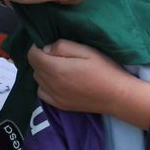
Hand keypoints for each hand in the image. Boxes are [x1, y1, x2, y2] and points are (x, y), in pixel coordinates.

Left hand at [28, 39, 149, 122]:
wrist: (117, 96)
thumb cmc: (104, 69)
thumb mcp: (86, 50)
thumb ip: (63, 47)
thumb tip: (46, 48)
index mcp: (56, 69)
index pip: (32, 55)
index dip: (37, 46)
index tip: (49, 44)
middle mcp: (51, 84)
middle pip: (34, 67)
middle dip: (41, 57)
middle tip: (58, 54)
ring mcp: (54, 97)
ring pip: (38, 79)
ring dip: (43, 71)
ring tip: (59, 67)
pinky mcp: (60, 105)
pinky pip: (42, 93)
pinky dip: (45, 85)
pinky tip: (58, 81)